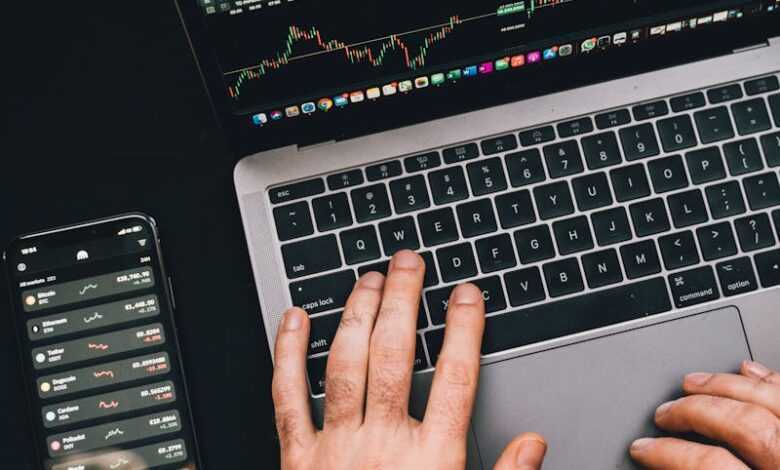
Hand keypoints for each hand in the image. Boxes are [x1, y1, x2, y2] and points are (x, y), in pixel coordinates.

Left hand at [272, 250, 546, 469]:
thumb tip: (533, 445)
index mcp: (430, 462)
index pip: (455, 379)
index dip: (463, 329)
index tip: (466, 294)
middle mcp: (381, 446)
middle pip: (396, 356)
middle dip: (404, 302)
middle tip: (409, 262)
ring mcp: (335, 449)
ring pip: (346, 364)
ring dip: (356, 315)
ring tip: (367, 279)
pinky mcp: (296, 459)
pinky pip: (286, 396)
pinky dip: (287, 354)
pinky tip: (294, 318)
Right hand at [631, 361, 779, 468]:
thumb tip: (660, 467)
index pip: (708, 464)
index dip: (669, 453)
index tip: (644, 449)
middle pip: (741, 423)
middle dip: (693, 411)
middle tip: (665, 413)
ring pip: (768, 401)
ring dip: (724, 386)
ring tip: (692, 383)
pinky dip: (769, 380)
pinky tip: (748, 371)